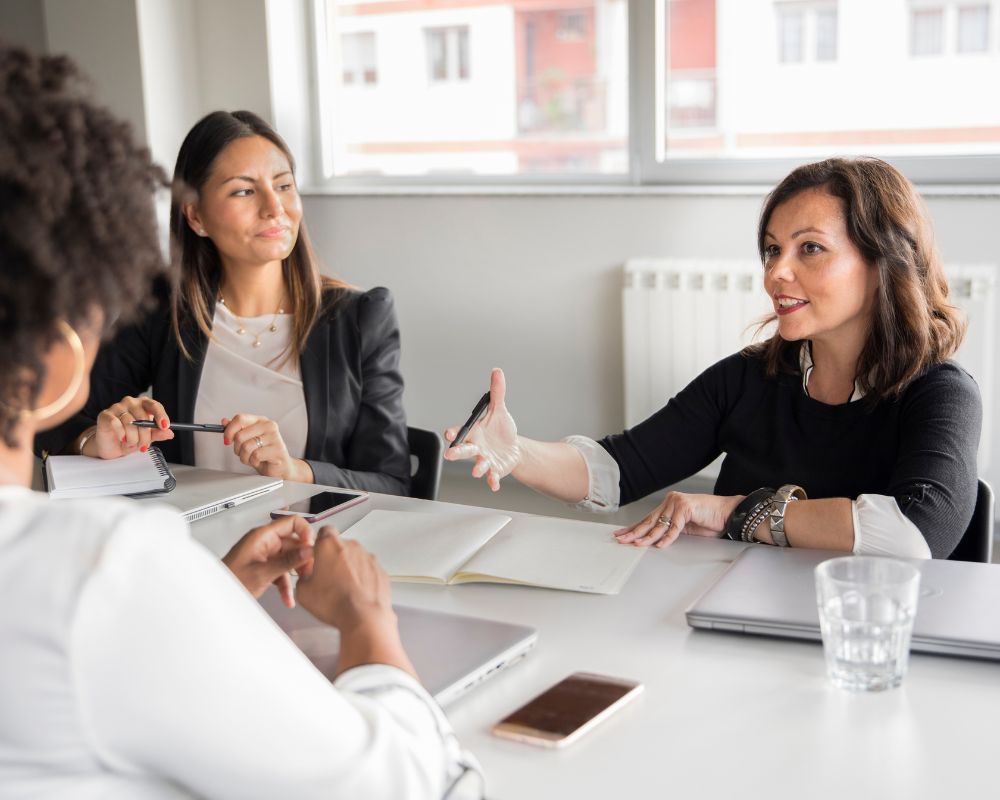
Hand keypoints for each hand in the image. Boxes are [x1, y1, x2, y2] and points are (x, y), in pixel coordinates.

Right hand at [93, 395, 173, 458]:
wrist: (112, 446)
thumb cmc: (130, 438)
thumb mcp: (147, 438)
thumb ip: (157, 434)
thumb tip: (169, 433)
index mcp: (144, 405)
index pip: (154, 406)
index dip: (160, 416)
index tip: (165, 426)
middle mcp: (131, 402)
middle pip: (142, 417)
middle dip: (145, 435)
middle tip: (144, 445)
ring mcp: (117, 407)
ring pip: (129, 422)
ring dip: (132, 438)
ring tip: (131, 443)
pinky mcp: (105, 415)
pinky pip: (116, 423)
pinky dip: (121, 434)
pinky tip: (122, 438)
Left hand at [222, 413, 312, 481]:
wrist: (280, 467)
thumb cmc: (264, 453)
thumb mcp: (248, 440)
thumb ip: (237, 430)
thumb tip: (224, 421)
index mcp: (261, 421)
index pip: (240, 418)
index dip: (229, 430)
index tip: (227, 440)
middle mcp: (269, 426)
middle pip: (240, 435)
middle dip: (237, 448)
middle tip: (243, 453)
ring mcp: (274, 437)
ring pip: (246, 446)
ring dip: (245, 457)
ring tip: (252, 458)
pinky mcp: (277, 450)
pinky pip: (255, 456)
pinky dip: (253, 462)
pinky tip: (259, 461)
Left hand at [222, 516, 313, 607]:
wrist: (215, 594)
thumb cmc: (229, 581)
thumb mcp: (263, 573)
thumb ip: (287, 561)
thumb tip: (307, 551)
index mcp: (262, 536)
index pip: (291, 523)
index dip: (305, 533)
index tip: (312, 548)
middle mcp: (264, 542)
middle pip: (293, 543)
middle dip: (303, 559)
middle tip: (310, 571)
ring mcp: (264, 555)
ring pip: (289, 559)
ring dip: (295, 574)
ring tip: (300, 585)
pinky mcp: (263, 567)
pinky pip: (280, 571)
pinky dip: (285, 584)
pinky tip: (288, 597)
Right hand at [295, 526, 394, 632]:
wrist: (363, 618)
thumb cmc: (335, 603)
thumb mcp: (303, 592)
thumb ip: (303, 576)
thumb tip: (306, 577)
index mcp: (329, 545)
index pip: (323, 532)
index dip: (319, 543)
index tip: (317, 555)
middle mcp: (351, 546)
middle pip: (340, 546)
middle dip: (333, 558)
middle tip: (327, 578)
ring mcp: (368, 557)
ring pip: (355, 558)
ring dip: (349, 569)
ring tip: (342, 590)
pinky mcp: (380, 570)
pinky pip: (367, 570)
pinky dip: (362, 579)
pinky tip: (355, 594)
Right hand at [443, 368, 521, 491]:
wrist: (513, 448)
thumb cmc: (501, 430)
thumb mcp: (499, 410)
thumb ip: (497, 393)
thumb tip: (497, 372)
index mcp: (474, 433)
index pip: (461, 433)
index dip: (454, 433)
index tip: (449, 433)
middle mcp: (476, 448)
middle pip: (464, 450)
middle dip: (457, 452)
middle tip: (450, 455)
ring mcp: (485, 460)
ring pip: (478, 464)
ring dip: (477, 468)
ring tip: (477, 472)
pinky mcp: (495, 470)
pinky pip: (492, 476)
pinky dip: (492, 481)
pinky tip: (494, 485)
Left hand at [614, 491, 742, 548]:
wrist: (728, 513)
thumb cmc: (709, 520)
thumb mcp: (684, 527)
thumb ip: (669, 530)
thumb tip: (653, 540)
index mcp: (669, 504)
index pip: (648, 518)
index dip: (634, 527)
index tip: (622, 534)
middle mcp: (671, 501)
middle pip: (649, 520)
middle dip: (634, 532)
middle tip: (622, 540)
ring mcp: (678, 503)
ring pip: (659, 525)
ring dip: (647, 537)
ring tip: (636, 544)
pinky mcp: (686, 508)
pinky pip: (674, 527)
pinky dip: (667, 538)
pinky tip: (659, 545)